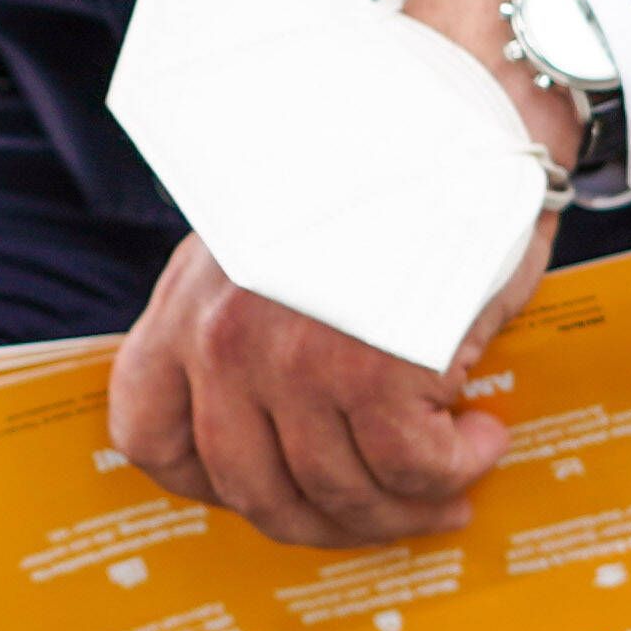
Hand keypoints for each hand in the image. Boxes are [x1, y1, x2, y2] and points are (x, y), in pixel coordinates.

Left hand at [104, 0, 576, 550]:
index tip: (271, 490)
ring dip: (405, 508)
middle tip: (389, 515)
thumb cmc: (384, 176)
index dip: (206, 486)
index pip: (147, 436)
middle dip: (328, 522)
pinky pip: (411, 468)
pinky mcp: (375, 368)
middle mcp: (224, 338)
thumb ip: (255, 329)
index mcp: (188, 303)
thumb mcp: (277, 243)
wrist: (461, 108)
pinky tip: (483, 440)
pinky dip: (454, 471)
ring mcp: (293, 358)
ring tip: (452, 484)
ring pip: (338, 492)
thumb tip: (294, 440)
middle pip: (251, 488)